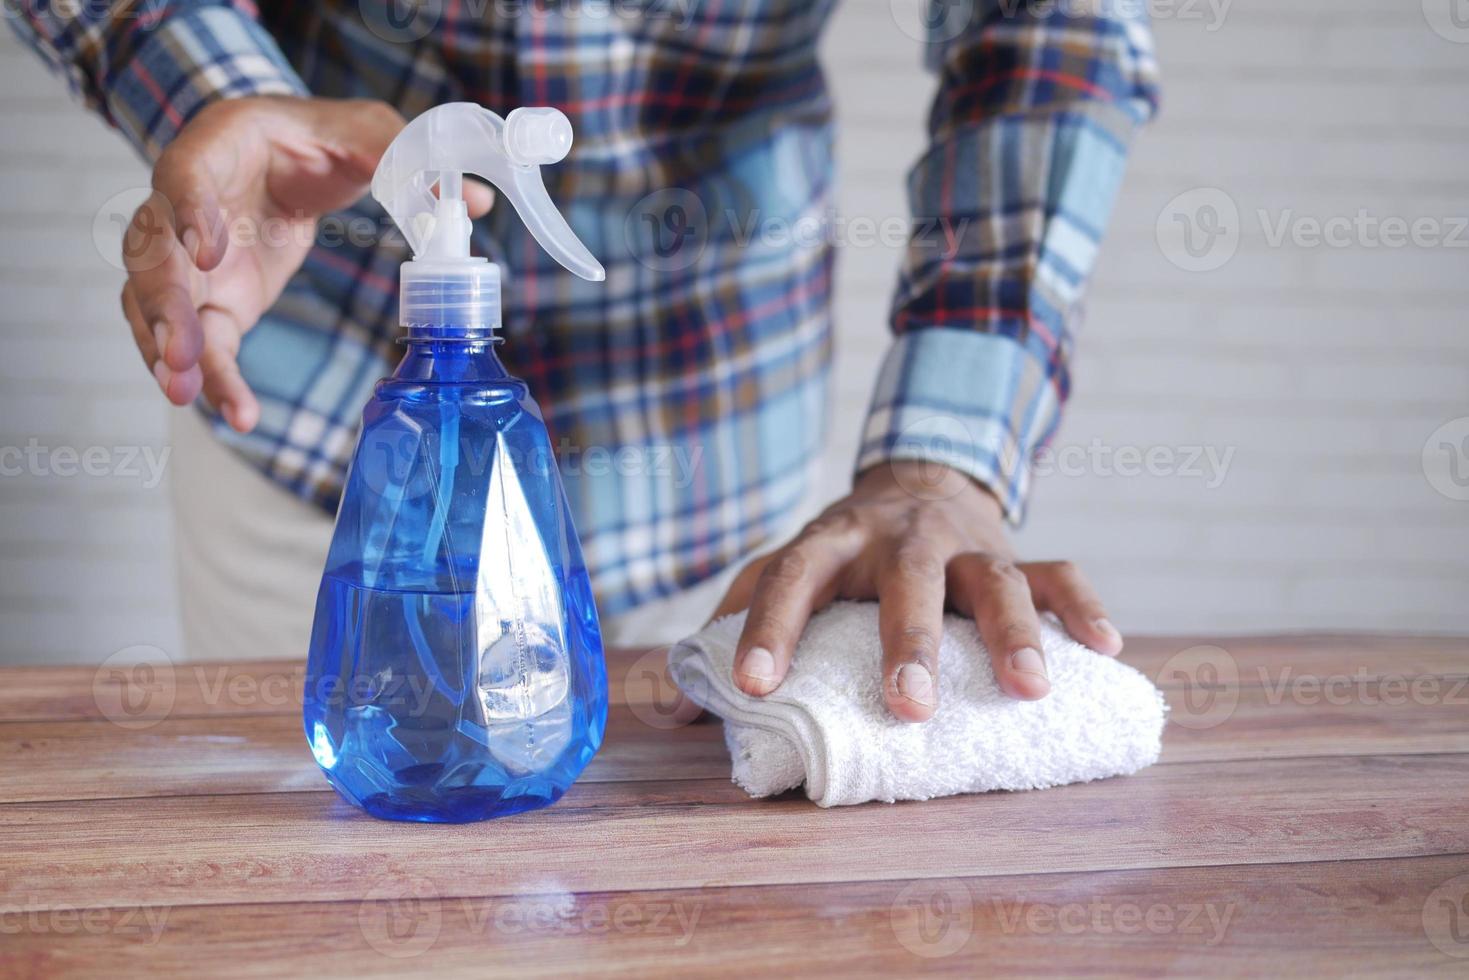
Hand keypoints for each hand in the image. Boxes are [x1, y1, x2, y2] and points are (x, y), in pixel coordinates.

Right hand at [119, 96, 493, 430]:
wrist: (284, 152)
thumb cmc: (313, 134)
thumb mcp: (360, 129)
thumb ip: (401, 158)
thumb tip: (469, 202)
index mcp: (215, 148)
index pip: (184, 177)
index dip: (188, 214)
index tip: (207, 252)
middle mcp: (182, 206)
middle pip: (152, 257)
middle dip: (162, 306)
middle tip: (180, 351)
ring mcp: (189, 260)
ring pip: (156, 307)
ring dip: (166, 351)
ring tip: (186, 393)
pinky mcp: (214, 300)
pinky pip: (201, 342)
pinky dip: (213, 377)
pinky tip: (236, 412)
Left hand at [710, 462, 1122, 721]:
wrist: (919, 482)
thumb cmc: (841, 551)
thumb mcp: (787, 570)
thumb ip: (734, 626)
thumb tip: (678, 711)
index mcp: (830, 539)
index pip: (791, 575)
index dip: (768, 628)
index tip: (751, 686)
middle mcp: (898, 536)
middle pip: (906, 579)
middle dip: (908, 641)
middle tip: (909, 706)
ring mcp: (964, 541)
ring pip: (995, 577)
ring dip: (1016, 631)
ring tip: (1030, 690)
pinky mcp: (1016, 550)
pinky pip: (1059, 569)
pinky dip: (1083, 605)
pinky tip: (1106, 648)